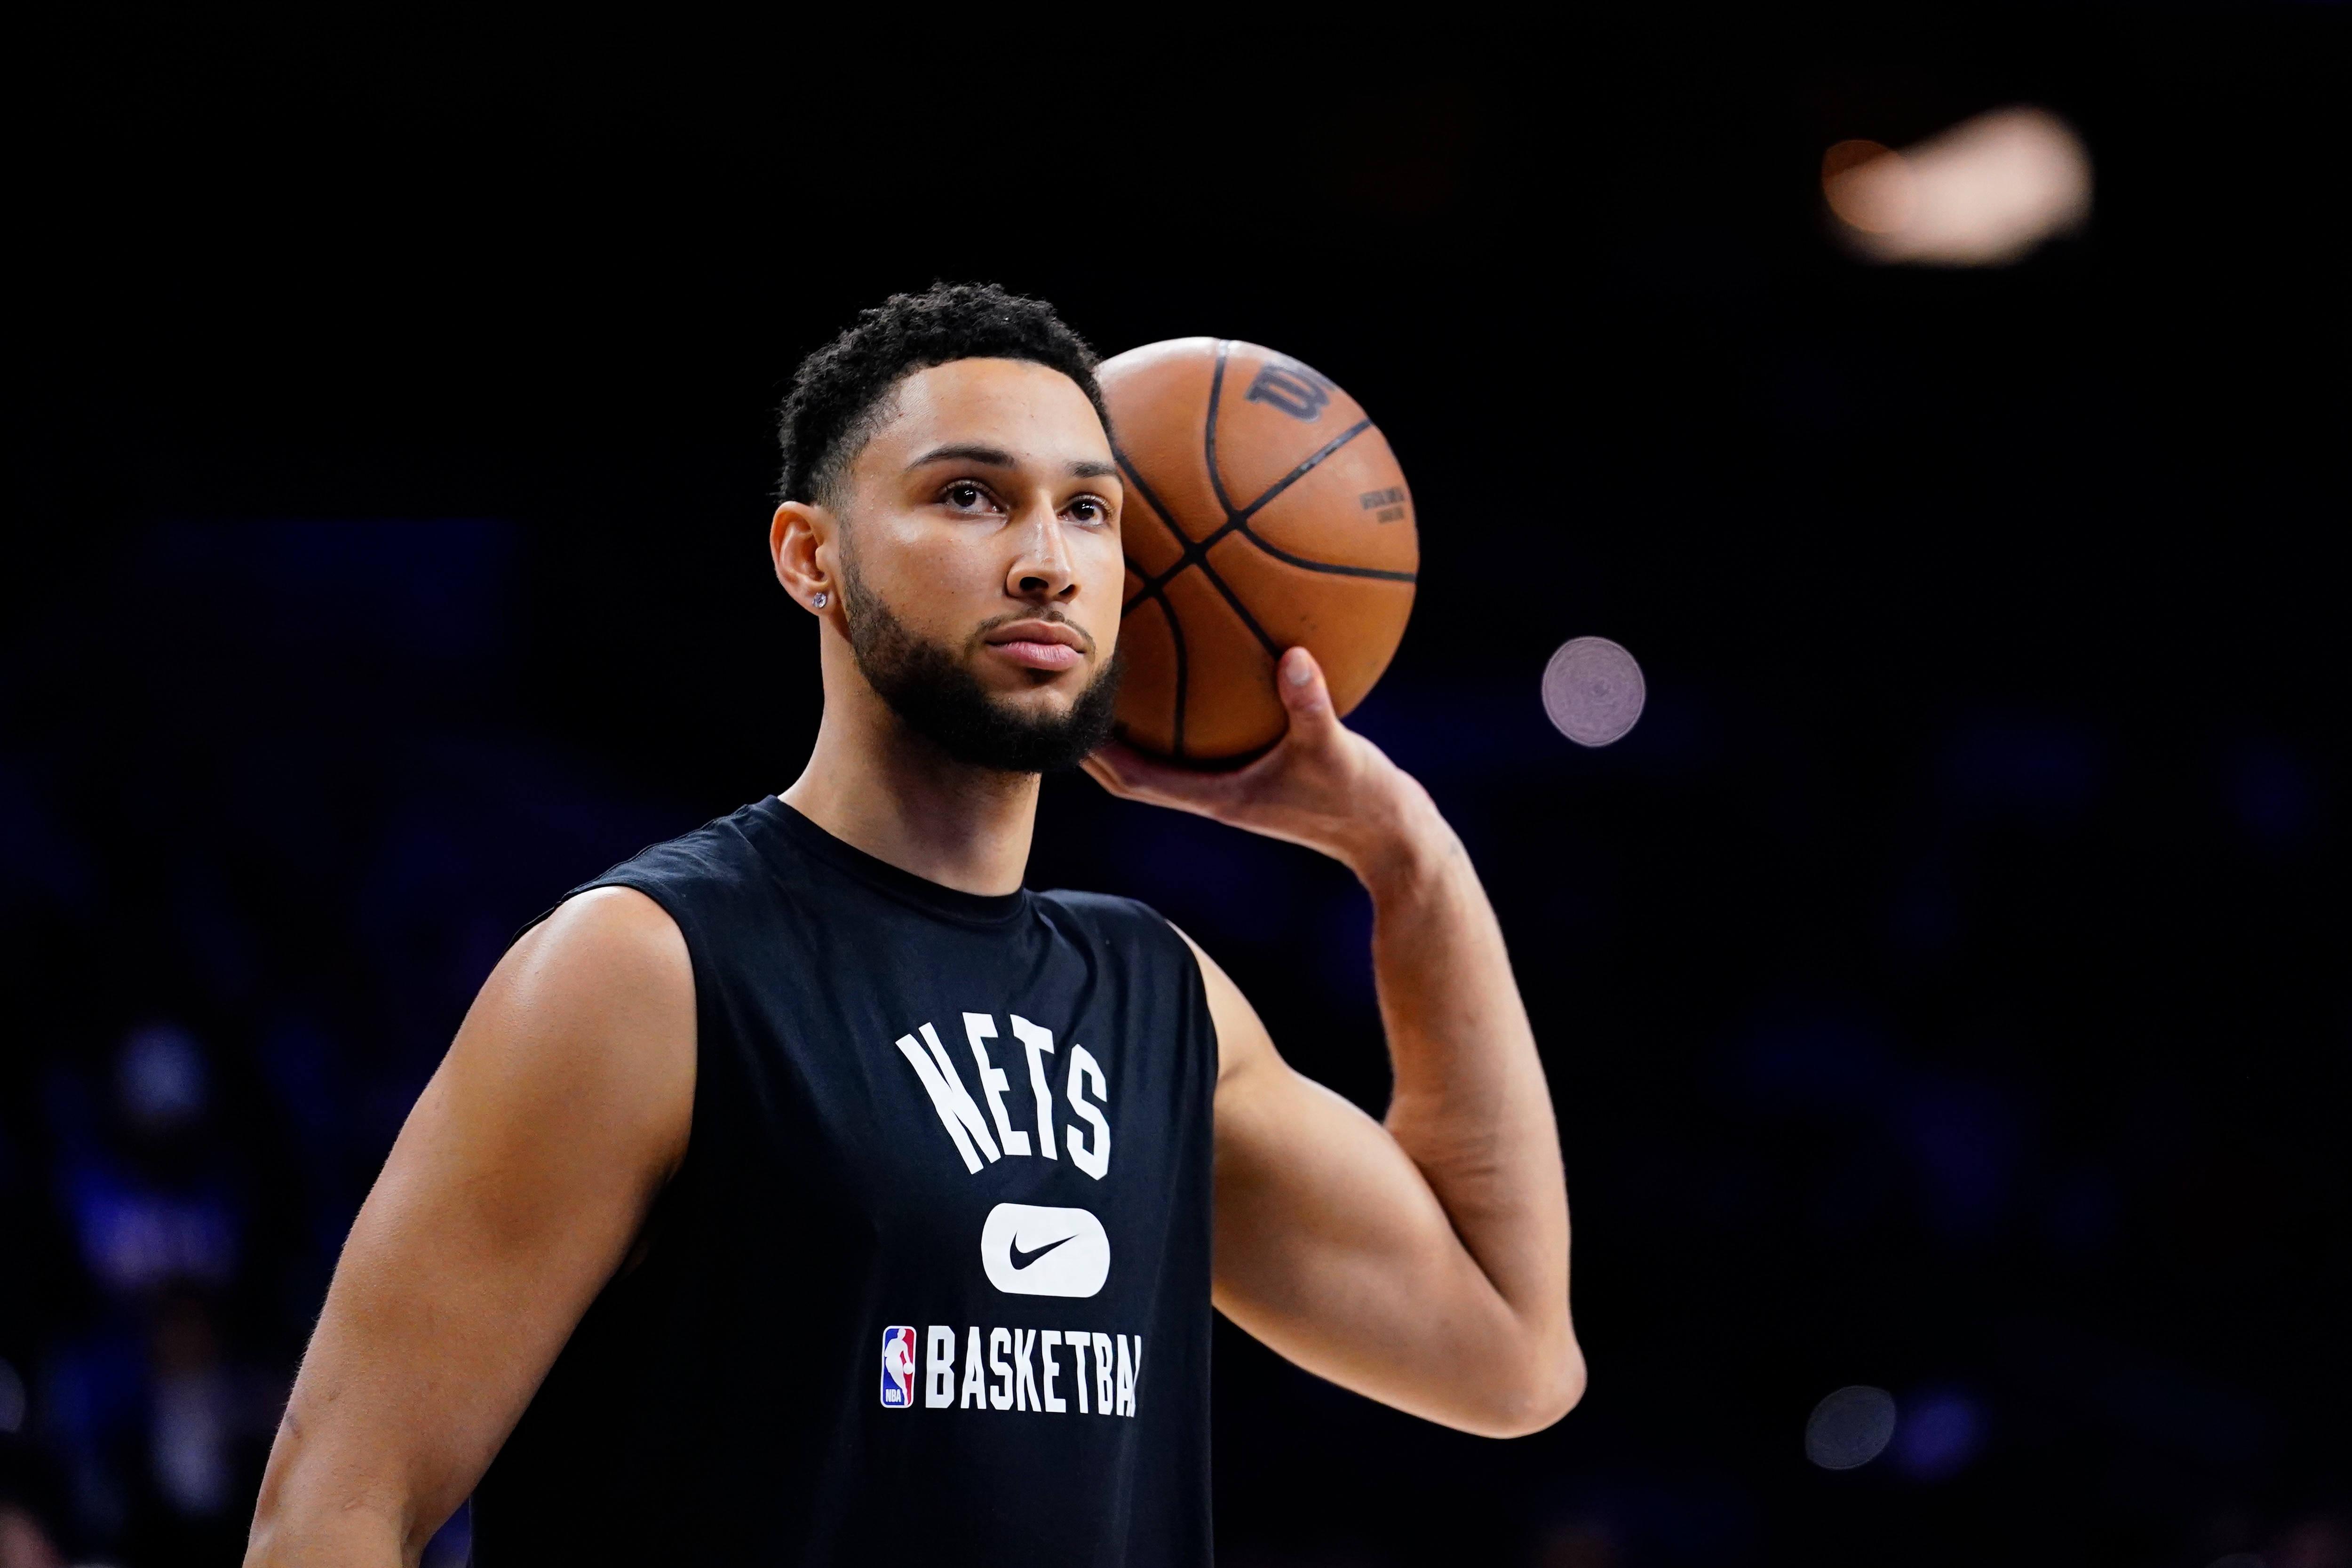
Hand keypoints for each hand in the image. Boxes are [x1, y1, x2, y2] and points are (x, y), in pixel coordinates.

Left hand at [1082, 647, 1442, 884]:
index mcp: (1216, 798)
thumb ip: (1313, 706)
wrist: (1392, 837)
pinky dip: (1185, 719)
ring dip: (1132, 732)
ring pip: (1162, 762)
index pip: (1132, 781)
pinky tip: (1195, 675)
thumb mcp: (1338, 749)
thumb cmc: (1363, 801)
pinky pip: (1204, 747)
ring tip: (1111, 683)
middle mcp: (1214, 796)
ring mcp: (1233, 788)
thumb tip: (1295, 656)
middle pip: (1131, 772)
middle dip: (1095, 742)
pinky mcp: (1254, 777)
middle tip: (1068, 694)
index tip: (1065, 716)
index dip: (1093, 754)